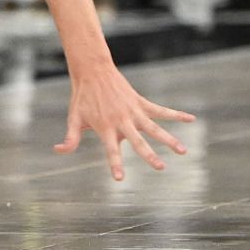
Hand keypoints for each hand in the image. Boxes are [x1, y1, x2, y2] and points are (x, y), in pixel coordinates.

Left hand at [54, 64, 192, 180]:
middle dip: (149, 155)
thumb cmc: (82, 98)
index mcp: (105, 127)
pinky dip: (176, 115)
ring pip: (154, 128)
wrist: (92, 71)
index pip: (110, 150)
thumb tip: (58, 151)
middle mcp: (121, 121)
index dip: (114, 164)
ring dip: (169, 139)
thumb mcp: (74, 119)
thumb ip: (70, 138)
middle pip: (138, 141)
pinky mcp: (141, 103)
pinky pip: (161, 110)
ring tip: (183, 151)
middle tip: (160, 168)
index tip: (119, 178)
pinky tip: (191, 119)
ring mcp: (133, 111)